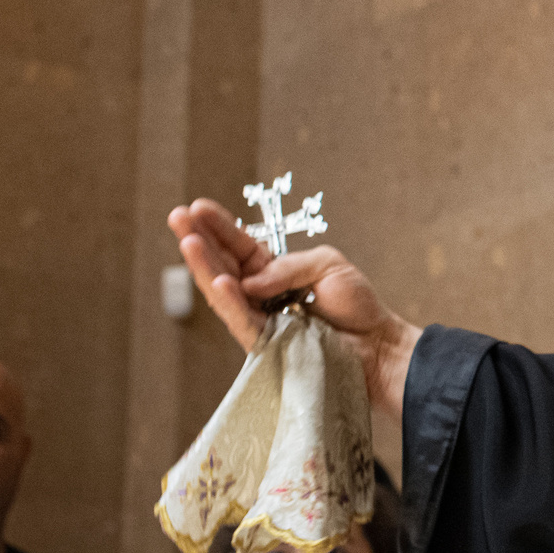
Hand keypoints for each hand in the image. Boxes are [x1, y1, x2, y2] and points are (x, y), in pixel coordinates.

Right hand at [171, 202, 423, 422]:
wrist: (376, 344)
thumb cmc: (355, 305)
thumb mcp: (328, 265)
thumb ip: (290, 265)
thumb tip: (251, 280)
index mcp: (274, 273)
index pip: (240, 247)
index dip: (221, 227)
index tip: (198, 207)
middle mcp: (260, 296)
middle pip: (222, 265)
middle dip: (199, 240)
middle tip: (177, 216)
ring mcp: (260, 321)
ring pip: (224, 293)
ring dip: (205, 267)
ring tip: (188, 242)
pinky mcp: (267, 345)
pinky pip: (244, 322)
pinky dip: (231, 302)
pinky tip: (219, 282)